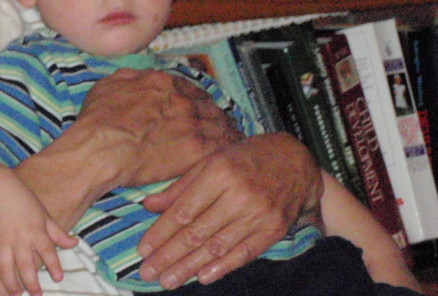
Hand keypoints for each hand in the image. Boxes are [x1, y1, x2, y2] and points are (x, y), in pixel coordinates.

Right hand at [0, 176, 76, 295]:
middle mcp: (19, 238)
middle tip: (37, 295)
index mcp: (35, 230)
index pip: (47, 250)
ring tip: (16, 293)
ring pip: (5, 266)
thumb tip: (74, 243)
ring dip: (10, 282)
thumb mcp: (43, 213)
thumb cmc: (22, 199)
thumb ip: (57, 232)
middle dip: (31, 282)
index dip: (53, 265)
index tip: (58, 278)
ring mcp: (2, 240)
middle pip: (25, 264)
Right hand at [77, 68, 242, 188]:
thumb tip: (137, 76)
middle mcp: (180, 99)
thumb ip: (129, 78)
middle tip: (219, 122)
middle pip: (207, 105)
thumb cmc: (97, 121)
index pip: (189, 88)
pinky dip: (226, 147)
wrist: (100, 148)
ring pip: (218, 124)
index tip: (199, 105)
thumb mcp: (107, 85)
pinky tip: (229, 152)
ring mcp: (190, 123)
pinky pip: (220, 146)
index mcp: (161, 83)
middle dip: (214, 113)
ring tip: (230, 137)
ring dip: (225, 130)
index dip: (196, 98)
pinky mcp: (194, 150)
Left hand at [136, 132, 322, 288]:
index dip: (160, 233)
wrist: (295, 161)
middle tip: (148, 272)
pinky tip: (202, 277)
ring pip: (216, 247)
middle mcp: (238, 195)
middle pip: (197, 232)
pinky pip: (244, 253)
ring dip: (189, 267)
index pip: (183, 211)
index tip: (142, 249)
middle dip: (169, 256)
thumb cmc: (245, 157)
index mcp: (218, 172)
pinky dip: (222, 267)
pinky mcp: (274, 229)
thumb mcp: (210, 160)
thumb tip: (148, 205)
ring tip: (168, 280)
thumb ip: (180, 186)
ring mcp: (258, 214)